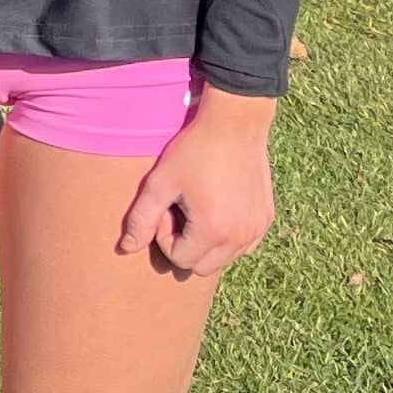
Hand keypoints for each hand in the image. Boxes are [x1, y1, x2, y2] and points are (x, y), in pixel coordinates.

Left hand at [117, 86, 276, 280]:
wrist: (235, 124)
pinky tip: (219, 207)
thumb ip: (140, 219)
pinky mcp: (266, 219)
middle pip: (202, 268)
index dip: (165, 236)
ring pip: (224, 259)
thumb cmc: (193, 151)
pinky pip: (243, 246)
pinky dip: (227, 237)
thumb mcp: (160, 182)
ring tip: (199, 208)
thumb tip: (125, 249)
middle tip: (182, 210)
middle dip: (185, 246)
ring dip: (206, 244)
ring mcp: (257, 229)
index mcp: (213, 231)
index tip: (167, 207)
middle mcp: (240, 237)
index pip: (179, 260)